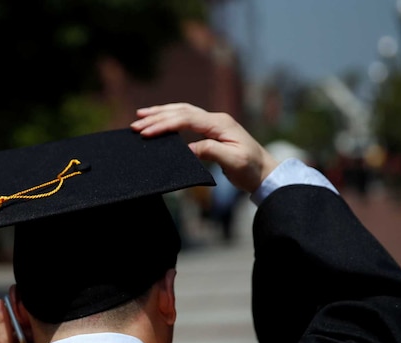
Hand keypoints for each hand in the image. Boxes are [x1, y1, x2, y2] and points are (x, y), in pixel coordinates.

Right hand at [131, 103, 278, 192]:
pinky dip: (170, 118)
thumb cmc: (250, 168)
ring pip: (182, 112)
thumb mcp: (233, 162)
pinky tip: (159, 121)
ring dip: (161, 113)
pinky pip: (186, 120)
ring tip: (141, 116)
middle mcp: (216, 119)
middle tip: (135, 124)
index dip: (164, 125)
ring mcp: (213, 123)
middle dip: (157, 117)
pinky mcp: (211, 131)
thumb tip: (187, 148)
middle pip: (181, 112)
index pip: (186, 119)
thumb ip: (211, 151)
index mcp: (219, 124)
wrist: (265, 172)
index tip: (146, 133)